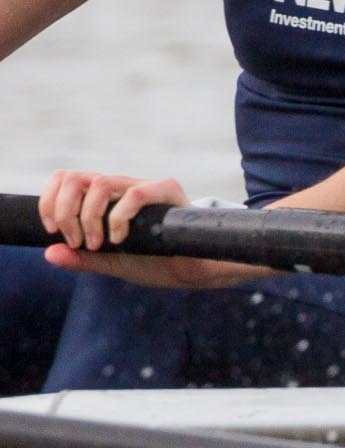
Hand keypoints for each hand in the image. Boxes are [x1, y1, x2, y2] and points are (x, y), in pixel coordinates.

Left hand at [37, 171, 261, 288]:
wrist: (192, 270)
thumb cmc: (155, 262)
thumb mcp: (111, 262)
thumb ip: (81, 259)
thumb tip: (49, 253)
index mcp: (106, 197)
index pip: (66, 179)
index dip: (49, 201)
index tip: (52, 231)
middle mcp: (123, 186)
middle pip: (75, 178)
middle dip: (65, 211)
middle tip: (76, 240)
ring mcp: (146, 186)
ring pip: (101, 182)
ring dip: (89, 216)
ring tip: (97, 243)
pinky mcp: (169, 191)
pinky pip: (135, 195)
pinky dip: (119, 218)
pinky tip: (120, 239)